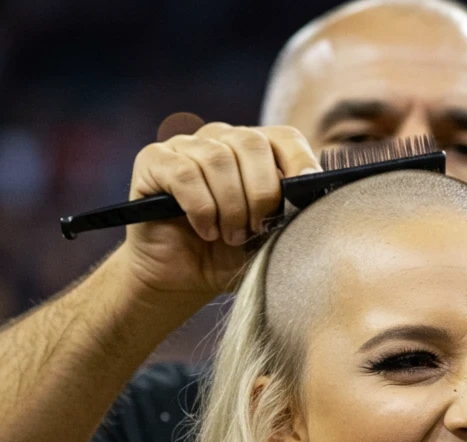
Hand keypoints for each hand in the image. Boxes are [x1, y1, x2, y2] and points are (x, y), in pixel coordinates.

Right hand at [116, 122, 319, 302]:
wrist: (180, 279)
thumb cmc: (226, 256)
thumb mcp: (266, 237)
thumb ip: (288, 215)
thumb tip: (312, 199)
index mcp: (252, 151)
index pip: (284, 137)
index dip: (298, 161)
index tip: (304, 196)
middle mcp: (219, 139)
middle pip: (251, 143)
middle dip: (261, 192)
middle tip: (256, 228)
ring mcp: (185, 146)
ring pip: (218, 159)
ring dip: (230, 205)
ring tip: (229, 235)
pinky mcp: (154, 161)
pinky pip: (185, 174)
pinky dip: (202, 208)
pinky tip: (206, 230)